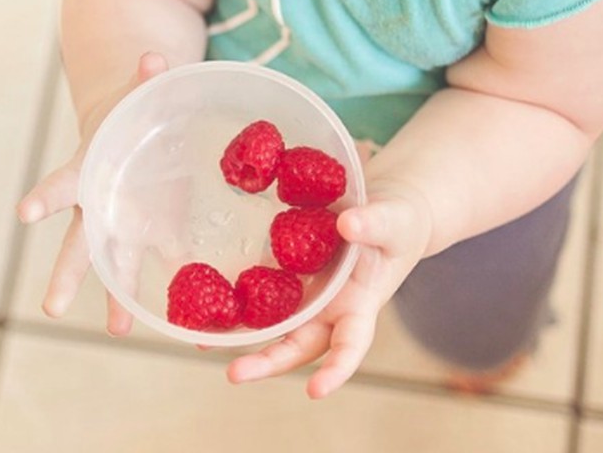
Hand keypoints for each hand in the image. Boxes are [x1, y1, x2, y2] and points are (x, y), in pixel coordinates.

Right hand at [16, 52, 169, 334]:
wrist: (133, 130)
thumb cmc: (125, 112)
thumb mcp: (134, 94)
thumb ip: (144, 79)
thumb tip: (155, 58)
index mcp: (88, 168)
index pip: (60, 183)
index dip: (44, 196)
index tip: (25, 214)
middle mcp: (99, 205)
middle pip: (77, 244)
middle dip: (66, 273)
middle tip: (52, 308)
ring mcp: (126, 222)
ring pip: (114, 265)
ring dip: (116, 297)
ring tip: (119, 330)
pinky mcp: (157, 229)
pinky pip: (160, 260)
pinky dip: (170, 285)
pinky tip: (177, 315)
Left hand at [226, 182, 433, 398]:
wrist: (385, 211)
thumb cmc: (398, 223)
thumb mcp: (394, 222)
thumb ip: (374, 225)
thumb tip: (347, 225)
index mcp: (360, 305)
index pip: (350, 346)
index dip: (335, 371)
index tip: (315, 391)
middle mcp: (329, 308)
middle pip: (297, 345)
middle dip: (267, 362)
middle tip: (233, 373)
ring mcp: (307, 292)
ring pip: (273, 322)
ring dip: (242, 334)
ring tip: (203, 338)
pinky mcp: (289, 271)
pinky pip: (263, 287)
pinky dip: (239, 296)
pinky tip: (206, 296)